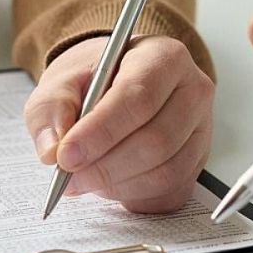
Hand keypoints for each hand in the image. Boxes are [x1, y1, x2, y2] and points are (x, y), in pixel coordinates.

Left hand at [24, 36, 213, 213]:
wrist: (115, 83)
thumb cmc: (95, 78)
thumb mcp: (62, 81)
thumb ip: (52, 109)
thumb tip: (52, 149)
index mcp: (164, 57)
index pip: (139, 97)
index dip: (101, 132)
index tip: (66, 155)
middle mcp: (192, 92)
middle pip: (157, 140)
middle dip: (105, 166)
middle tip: (68, 176)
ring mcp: (201, 130)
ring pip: (165, 170)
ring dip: (117, 183)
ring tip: (84, 178)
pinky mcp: (197, 162)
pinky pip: (169, 190)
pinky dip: (133, 195)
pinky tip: (109, 183)